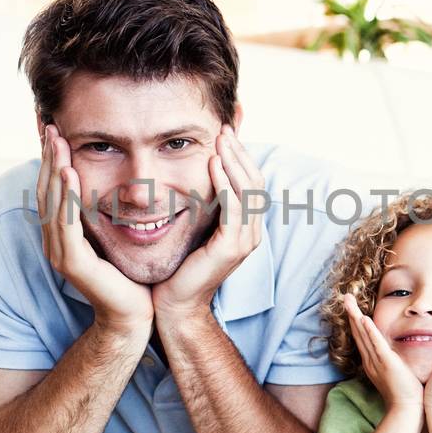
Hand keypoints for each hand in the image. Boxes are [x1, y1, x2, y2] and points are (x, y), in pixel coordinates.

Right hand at [37, 125, 152, 327]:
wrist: (135, 315)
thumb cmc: (130, 276)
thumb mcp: (116, 234)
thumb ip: (107, 210)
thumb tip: (113, 180)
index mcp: (63, 234)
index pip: (52, 189)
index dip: (51, 159)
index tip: (55, 129)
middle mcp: (56, 241)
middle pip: (46, 190)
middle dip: (48, 157)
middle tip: (49, 125)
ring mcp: (61, 252)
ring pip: (53, 202)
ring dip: (54, 168)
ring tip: (56, 141)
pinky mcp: (73, 262)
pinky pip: (66, 222)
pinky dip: (67, 195)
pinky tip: (70, 172)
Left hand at [153, 126, 264, 318]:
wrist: (175, 303)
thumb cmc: (180, 267)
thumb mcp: (195, 228)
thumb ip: (204, 205)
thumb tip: (197, 176)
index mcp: (246, 227)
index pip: (252, 183)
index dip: (241, 157)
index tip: (223, 133)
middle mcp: (251, 233)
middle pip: (255, 182)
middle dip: (240, 153)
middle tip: (223, 129)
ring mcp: (245, 241)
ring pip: (249, 191)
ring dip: (234, 161)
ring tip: (220, 140)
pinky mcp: (231, 248)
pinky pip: (234, 207)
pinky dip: (225, 183)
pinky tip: (213, 165)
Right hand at [344, 294, 424, 409]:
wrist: (406, 409)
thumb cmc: (404, 394)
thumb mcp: (395, 374)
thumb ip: (393, 362)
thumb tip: (396, 356)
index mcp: (372, 362)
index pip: (362, 338)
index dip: (356, 321)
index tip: (352, 307)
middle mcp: (370, 360)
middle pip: (358, 332)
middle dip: (351, 313)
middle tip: (345, 297)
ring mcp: (377, 361)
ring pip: (363, 335)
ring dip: (355, 316)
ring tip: (349, 301)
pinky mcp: (387, 363)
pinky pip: (376, 344)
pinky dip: (369, 331)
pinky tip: (363, 318)